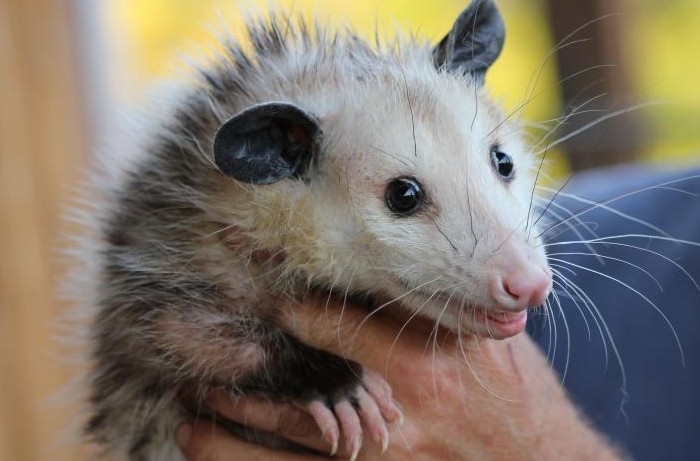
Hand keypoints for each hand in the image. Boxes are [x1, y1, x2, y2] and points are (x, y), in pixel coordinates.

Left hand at [177, 298, 620, 459]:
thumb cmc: (516, 400)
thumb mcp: (485, 341)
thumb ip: (434, 308)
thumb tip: (386, 268)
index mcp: (419, 358)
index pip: (326, 312)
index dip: (274, 285)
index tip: (237, 259)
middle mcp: (389, 408)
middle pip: (283, 379)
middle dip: (229, 353)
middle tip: (183, 331)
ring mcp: (374, 456)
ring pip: (271, 441)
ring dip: (220, 421)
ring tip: (191, 400)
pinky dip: (243, 459)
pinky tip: (212, 445)